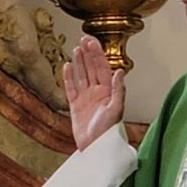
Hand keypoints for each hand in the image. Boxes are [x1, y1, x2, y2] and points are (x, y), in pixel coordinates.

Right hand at [62, 34, 126, 151]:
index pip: (102, 67)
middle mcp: (98, 92)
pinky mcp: (75, 105)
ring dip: (79, 62)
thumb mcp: (116, 110)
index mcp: (109, 91)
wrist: (95, 147)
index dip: (97, 54)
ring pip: (82, 75)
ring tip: (75, 49)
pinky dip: (68, 77)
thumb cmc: (108, 132)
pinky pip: (71, 87)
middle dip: (88, 53)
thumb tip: (119, 71)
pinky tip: (67, 66)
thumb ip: (118, 90)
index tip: (91, 42)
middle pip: (92, 68)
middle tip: (83, 39)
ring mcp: (86, 98)